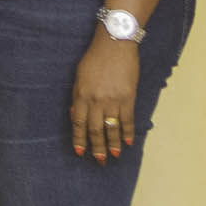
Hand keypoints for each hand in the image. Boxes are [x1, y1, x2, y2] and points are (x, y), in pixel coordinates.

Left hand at [72, 37, 143, 159]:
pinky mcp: (128, 97)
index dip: (79, 139)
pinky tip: (129, 142)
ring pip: (112, 127)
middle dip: (97, 147)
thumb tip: (76, 117)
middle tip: (100, 161)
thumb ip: (77, 98)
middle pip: (96, 129)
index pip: (79, 123)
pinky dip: (128, 132)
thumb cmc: (94, 59)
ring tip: (114, 156)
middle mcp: (96, 100)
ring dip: (114, 144)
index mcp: (81, 95)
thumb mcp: (79, 77)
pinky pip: (128, 119)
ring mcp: (113, 100)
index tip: (80, 153)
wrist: (114, 44)